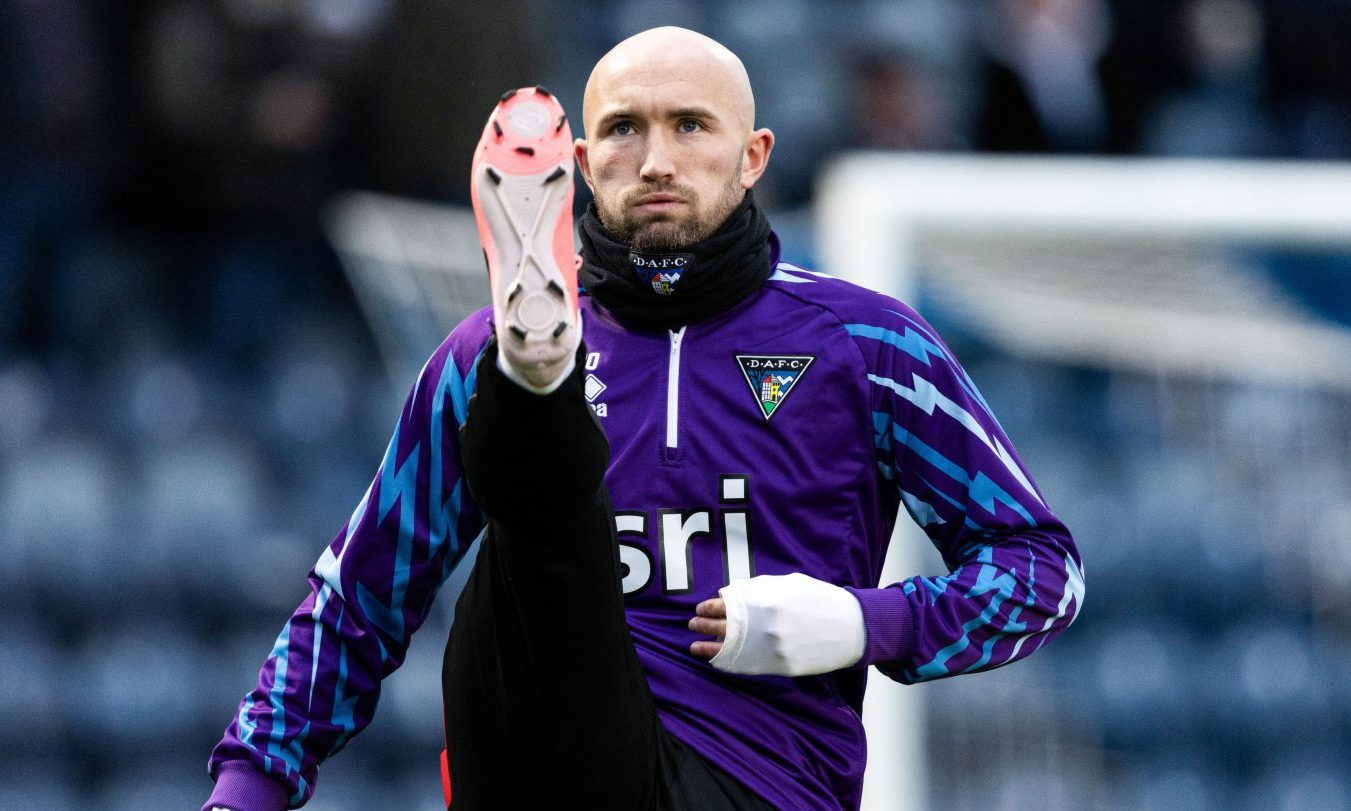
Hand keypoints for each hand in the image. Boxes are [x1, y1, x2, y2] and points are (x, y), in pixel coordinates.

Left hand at [686, 573, 867, 676]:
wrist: (851, 627)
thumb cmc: (819, 600)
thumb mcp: (788, 584)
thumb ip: (758, 588)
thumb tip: (731, 596)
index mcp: (767, 601)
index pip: (726, 605)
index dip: (709, 608)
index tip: (700, 608)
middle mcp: (766, 626)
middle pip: (724, 628)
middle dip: (704, 626)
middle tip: (693, 624)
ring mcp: (773, 649)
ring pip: (731, 650)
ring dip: (709, 647)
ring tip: (695, 646)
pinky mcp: (781, 667)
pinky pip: (748, 666)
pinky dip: (729, 662)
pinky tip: (716, 660)